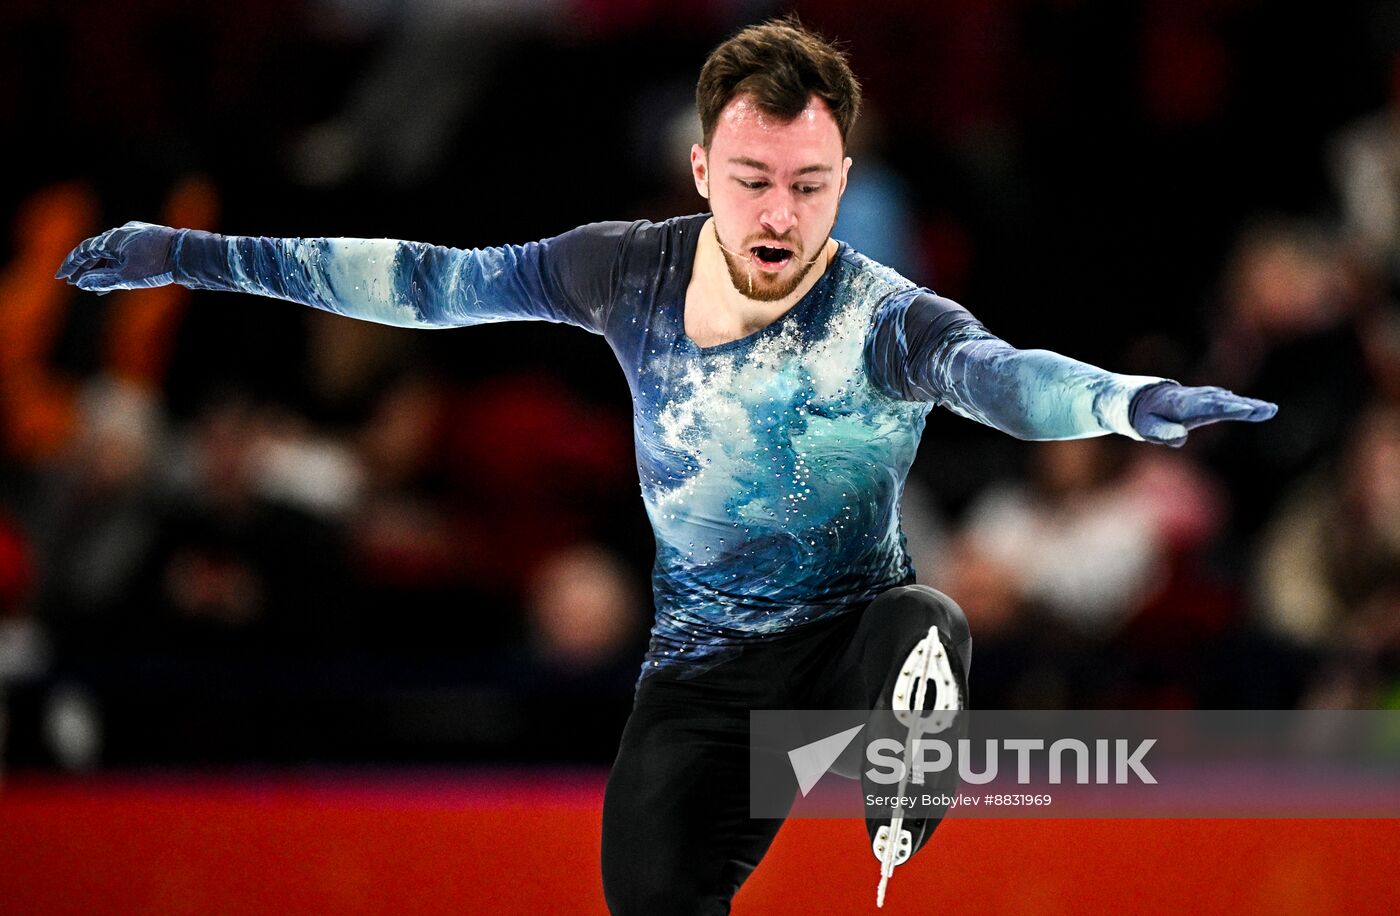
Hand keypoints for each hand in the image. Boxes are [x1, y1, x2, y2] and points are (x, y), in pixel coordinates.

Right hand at [55, 221, 181, 295]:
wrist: (190, 256)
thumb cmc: (158, 265)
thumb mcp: (127, 277)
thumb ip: (103, 280)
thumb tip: (82, 283)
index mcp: (113, 239)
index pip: (84, 250)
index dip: (71, 264)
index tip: (60, 277)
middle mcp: (122, 234)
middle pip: (96, 251)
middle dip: (83, 267)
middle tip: (71, 281)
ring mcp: (136, 238)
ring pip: (112, 255)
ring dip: (100, 270)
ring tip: (89, 286)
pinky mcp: (149, 245)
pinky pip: (126, 256)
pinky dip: (117, 268)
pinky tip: (113, 283)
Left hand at [1129, 382, 1277, 446]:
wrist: (1144, 400)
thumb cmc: (1146, 417)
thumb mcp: (1147, 428)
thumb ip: (1163, 432)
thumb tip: (1181, 437)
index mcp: (1182, 404)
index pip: (1208, 406)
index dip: (1227, 408)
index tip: (1246, 410)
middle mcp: (1197, 398)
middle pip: (1224, 402)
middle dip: (1246, 406)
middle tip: (1269, 410)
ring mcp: (1204, 398)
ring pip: (1229, 401)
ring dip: (1250, 405)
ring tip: (1270, 410)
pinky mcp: (1209, 401)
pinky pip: (1228, 402)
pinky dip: (1244, 405)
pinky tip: (1261, 409)